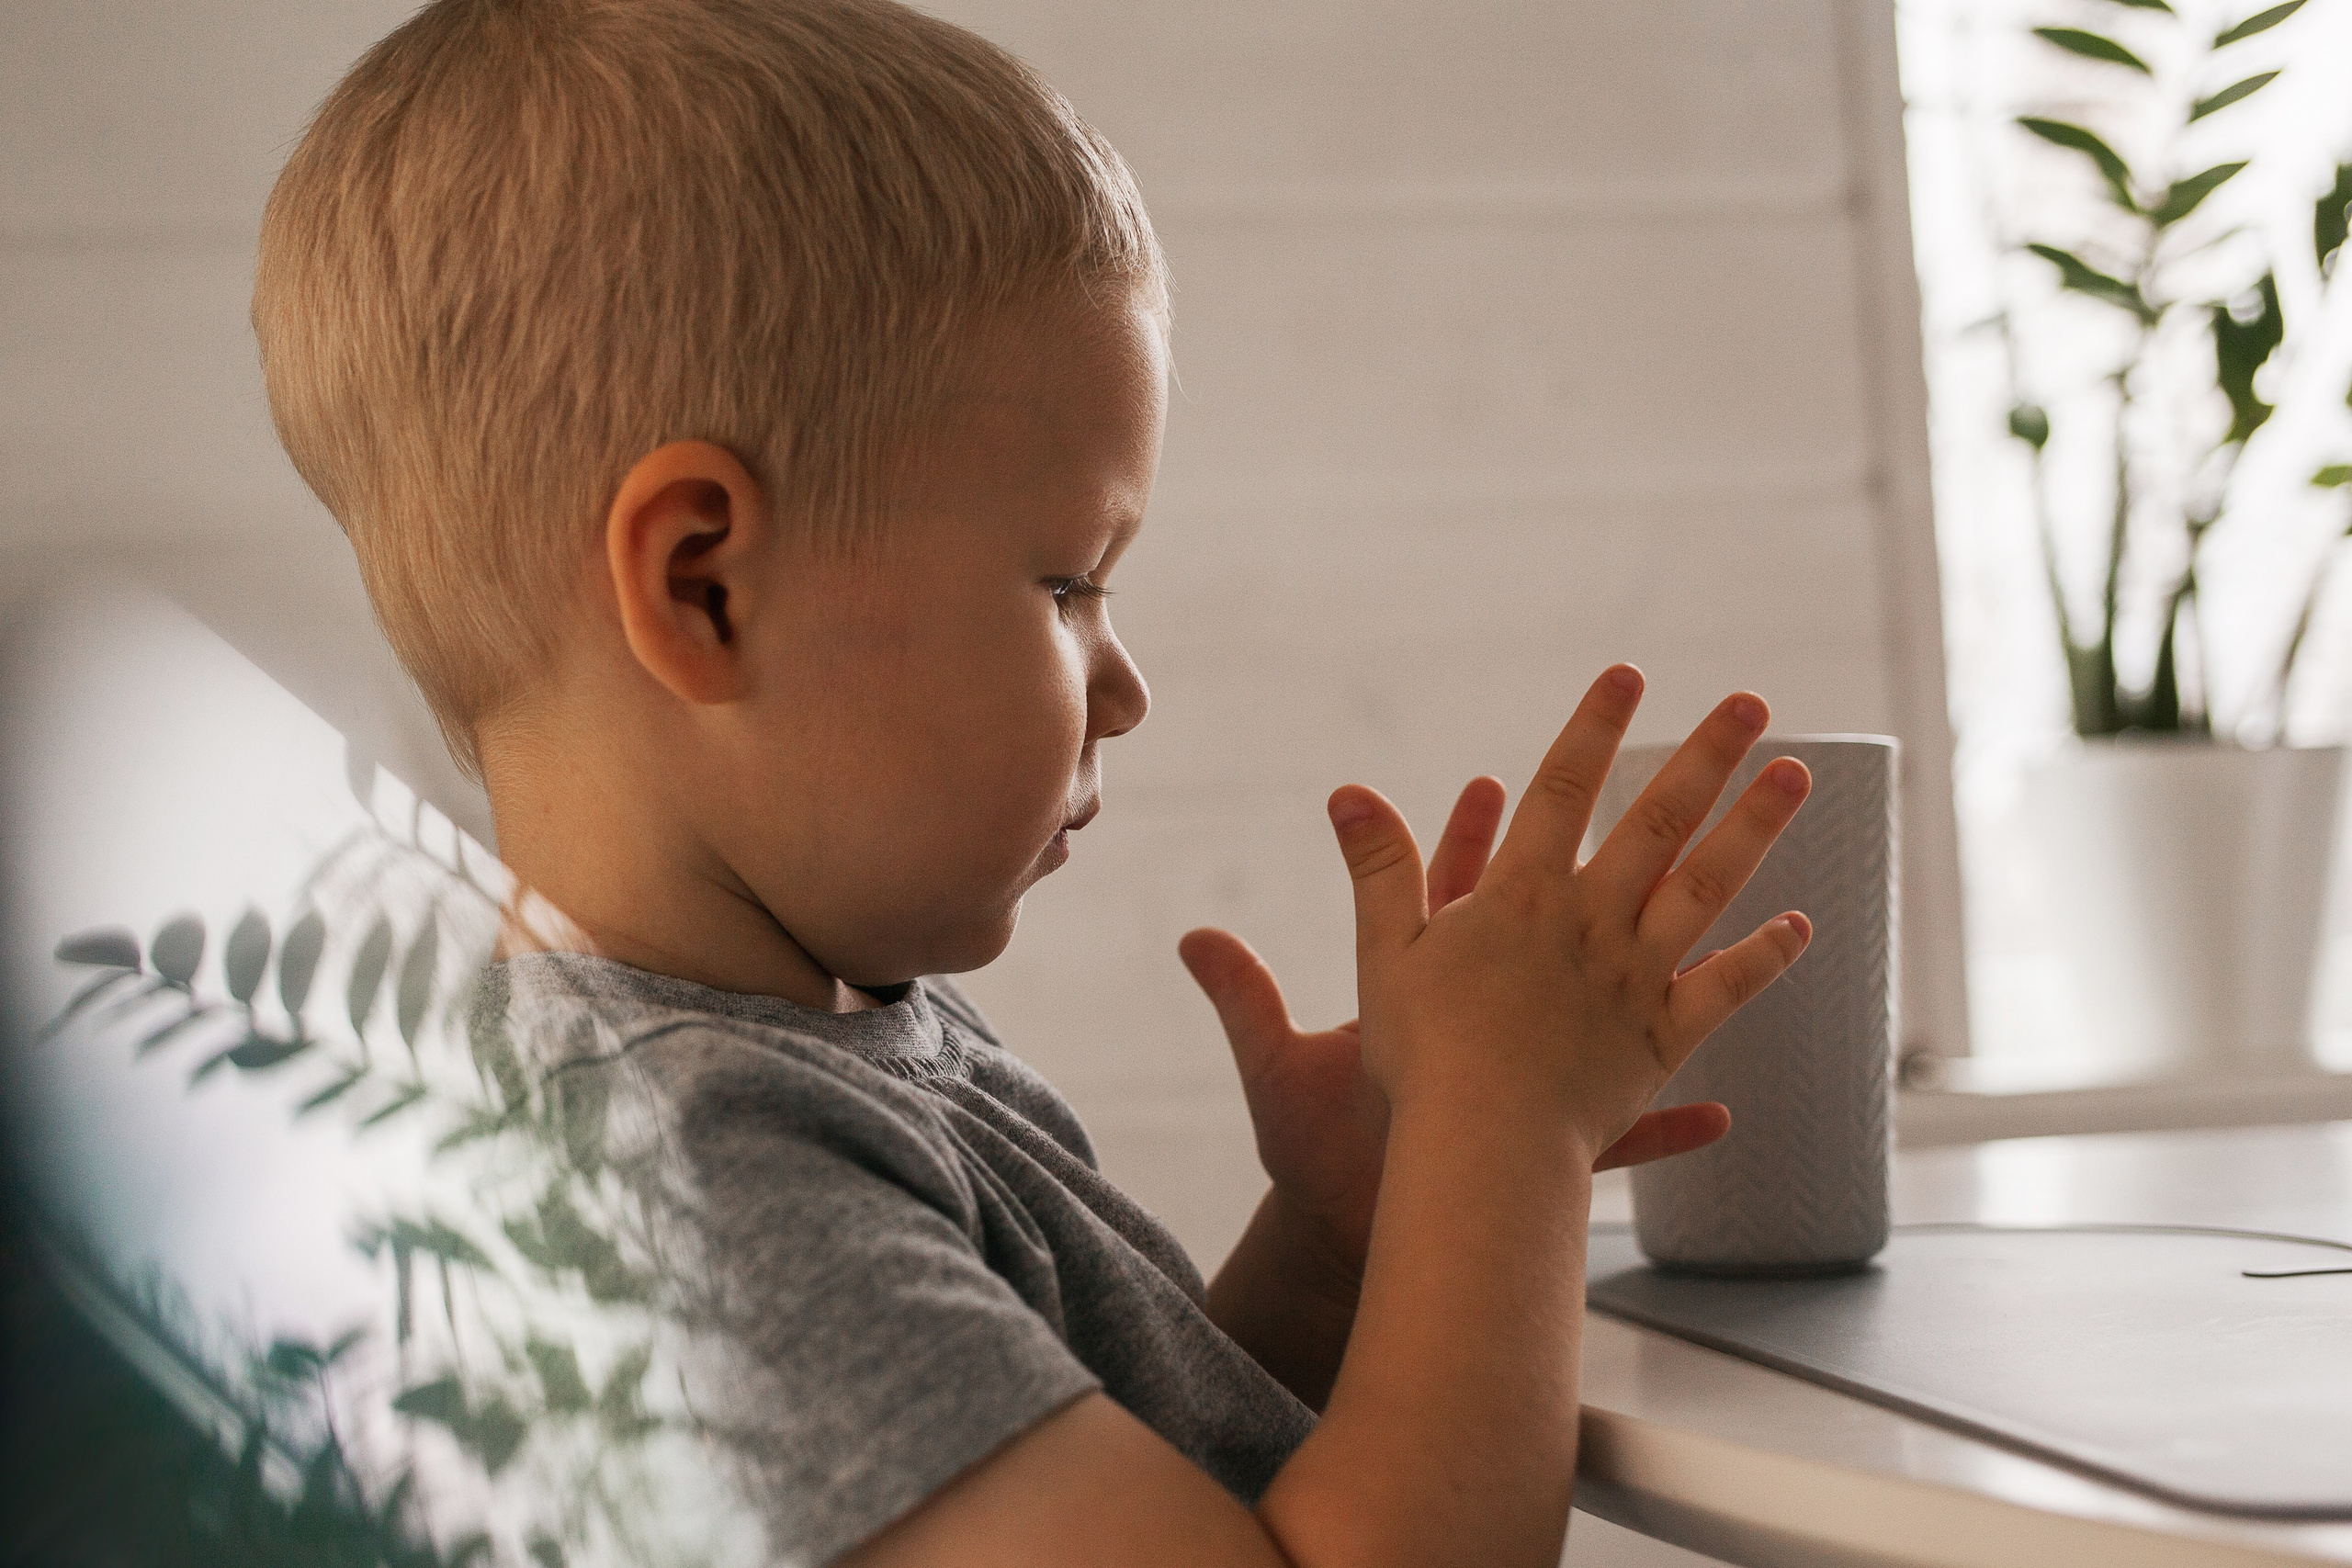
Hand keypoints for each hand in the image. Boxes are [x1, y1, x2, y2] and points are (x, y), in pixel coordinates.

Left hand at [1184, 777, 1743, 1290]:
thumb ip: (1241, 995)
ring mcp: (1530, 1078)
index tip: (1491, 784)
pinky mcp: (1549, 1146)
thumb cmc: (1304, 1148)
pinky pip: (1628, 1134)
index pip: (1457, 893)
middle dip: (1605, 861)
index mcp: (1430, 987)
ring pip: (1614, 1012)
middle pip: (1559, 921)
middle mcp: (1491, 1018)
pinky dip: (1671, 1129)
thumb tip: (1191, 935)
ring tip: (1728, 927)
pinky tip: (1722, 1116)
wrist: (1335, 1229)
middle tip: (1652, 796)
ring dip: (1668, 970)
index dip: (1469, 839)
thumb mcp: (1273, 1064)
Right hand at [1327, 667, 1809, 1165]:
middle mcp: (1589, 923)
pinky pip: (1723, 990)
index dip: (1594, 728)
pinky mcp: (1659, 1039)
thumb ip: (1378, 868)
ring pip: (1706, 887)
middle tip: (1750, 703)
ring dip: (1753, 826)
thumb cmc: (1422, 1057)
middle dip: (1705, 754)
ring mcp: (1633, 978)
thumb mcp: (1388, 952)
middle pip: (1657, 821)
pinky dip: (1764, 957)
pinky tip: (1799, 926)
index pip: (1564, 790)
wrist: (1482, 1144)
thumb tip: (1347, 791)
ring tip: (1795, 776)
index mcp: (1522, 896)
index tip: (1627, 675)